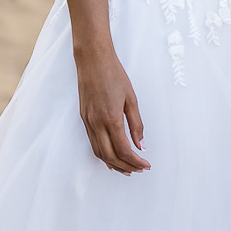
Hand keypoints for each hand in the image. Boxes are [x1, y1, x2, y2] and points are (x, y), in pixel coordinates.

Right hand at [75, 49, 149, 173]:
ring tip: (127, 168)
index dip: (135, 161)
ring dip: (113, 164)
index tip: (146, 164)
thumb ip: (136, 124)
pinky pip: (93, 143)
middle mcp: (97, 124)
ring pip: (99, 152)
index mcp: (111, 119)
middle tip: (139, 169)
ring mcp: (88, 123)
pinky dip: (103, 154)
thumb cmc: (114, 76)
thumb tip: (140, 145)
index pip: (124, 149)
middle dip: (125, 166)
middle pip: (110, 156)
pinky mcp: (84, 119)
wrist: (92, 61)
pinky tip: (111, 156)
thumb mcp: (131, 99)